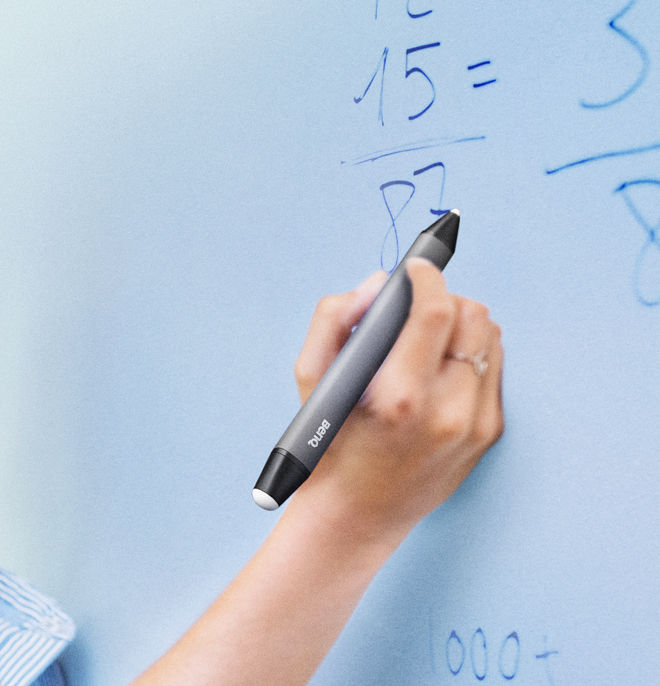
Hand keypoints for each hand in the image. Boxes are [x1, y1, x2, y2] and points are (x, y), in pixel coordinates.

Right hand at [290, 259, 503, 537]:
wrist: (357, 514)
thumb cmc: (328, 445)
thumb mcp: (310, 380)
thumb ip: (334, 319)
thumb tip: (378, 285)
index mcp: (398, 397)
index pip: (434, 311)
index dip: (426, 277)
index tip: (416, 268)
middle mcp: (446, 412)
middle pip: (472, 316)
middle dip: (443, 299)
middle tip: (416, 307)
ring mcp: (475, 425)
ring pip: (489, 337)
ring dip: (460, 326)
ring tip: (428, 340)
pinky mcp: (490, 433)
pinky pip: (492, 367)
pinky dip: (467, 356)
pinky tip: (439, 370)